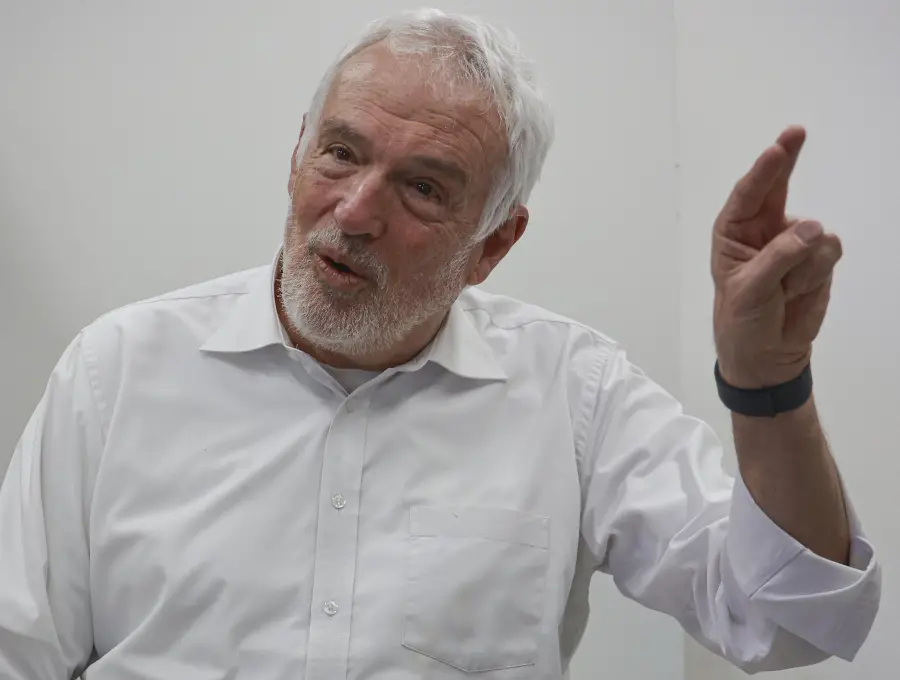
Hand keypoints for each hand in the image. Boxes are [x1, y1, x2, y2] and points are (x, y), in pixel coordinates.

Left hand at [712, 126, 842, 388]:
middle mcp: (763, 229)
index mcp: (733, 232)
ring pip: (813, 232)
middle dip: (786, 161)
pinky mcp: (817, 258)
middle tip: (796, 132)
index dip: (765, 170)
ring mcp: (793, 241)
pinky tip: (800, 291)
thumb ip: (779, 257)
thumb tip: (815, 228)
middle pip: (778, 187)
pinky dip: (817, 273)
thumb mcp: (750, 290)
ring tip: (784, 290)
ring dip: (803, 264)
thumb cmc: (742, 320)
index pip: (748, 195)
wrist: (767, 354)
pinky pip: (829, 251)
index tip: (779, 147)